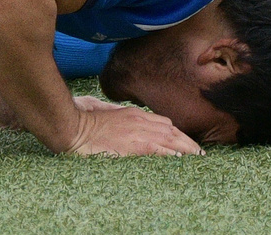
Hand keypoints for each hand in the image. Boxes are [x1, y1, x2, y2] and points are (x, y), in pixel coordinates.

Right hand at [67, 97, 201, 157]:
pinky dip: (170, 152)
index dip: (177, 132)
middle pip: (171, 129)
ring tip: (197, 157)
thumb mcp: (105, 113)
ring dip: (185, 147)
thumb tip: (123, 120)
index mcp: (132, 114)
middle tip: (199, 152)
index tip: (185, 141)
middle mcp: (138, 120)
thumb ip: (118, 116)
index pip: (163, 122)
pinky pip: (157, 148)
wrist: (72, 126)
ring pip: (169, 138)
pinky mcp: (133, 144)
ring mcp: (137, 131)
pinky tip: (180, 158)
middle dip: (187, 140)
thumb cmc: (83, 119)